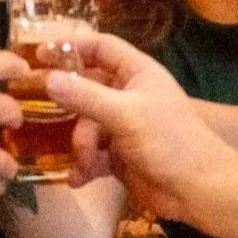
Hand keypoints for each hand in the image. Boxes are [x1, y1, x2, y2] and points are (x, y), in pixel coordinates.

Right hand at [47, 33, 237, 222]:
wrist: (197, 191)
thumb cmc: (169, 142)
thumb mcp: (125, 114)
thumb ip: (85, 96)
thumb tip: (47, 79)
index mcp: (137, 73)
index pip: (101, 47)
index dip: (72, 47)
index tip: (40, 54)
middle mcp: (129, 95)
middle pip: (86, 90)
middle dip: (71, 109)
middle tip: (44, 115)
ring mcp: (123, 127)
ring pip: (85, 126)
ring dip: (81, 146)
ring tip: (86, 163)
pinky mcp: (119, 156)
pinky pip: (91, 155)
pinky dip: (84, 166)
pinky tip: (78, 179)